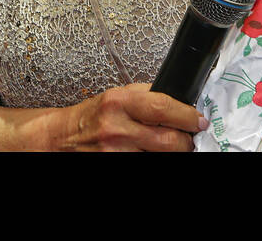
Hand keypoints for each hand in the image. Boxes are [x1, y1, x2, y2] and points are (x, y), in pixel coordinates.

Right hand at [53, 83, 206, 150]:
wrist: (63, 138)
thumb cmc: (90, 117)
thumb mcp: (116, 96)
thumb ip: (145, 96)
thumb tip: (178, 101)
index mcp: (119, 102)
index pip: (163, 107)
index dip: (187, 116)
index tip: (198, 120)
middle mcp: (117, 128)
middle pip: (168, 140)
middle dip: (185, 141)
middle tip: (189, 138)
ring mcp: (115, 153)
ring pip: (160, 157)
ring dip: (171, 153)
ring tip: (170, 146)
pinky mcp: (114, 165)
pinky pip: (144, 164)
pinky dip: (152, 158)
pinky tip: (151, 152)